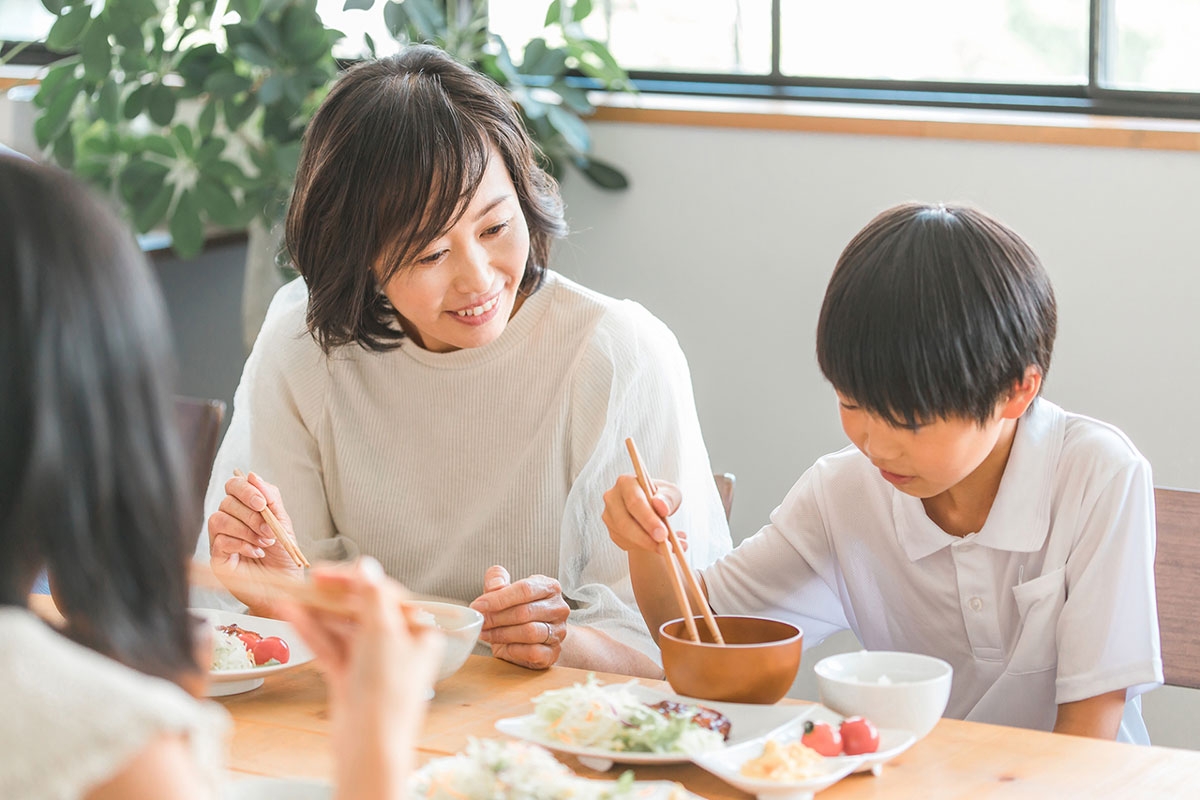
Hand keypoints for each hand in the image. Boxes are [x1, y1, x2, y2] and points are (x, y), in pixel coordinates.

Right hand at [207, 471, 303, 610]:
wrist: (285, 584)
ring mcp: (220, 538)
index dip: (246, 490)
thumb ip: (270, 497)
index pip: (234, 486)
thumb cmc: (283, 554)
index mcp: (245, 508)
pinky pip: (220, 541)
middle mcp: (230, 520)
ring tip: (265, 542)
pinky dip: (242, 545)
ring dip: (247, 530)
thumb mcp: (282, 522)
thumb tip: (252, 475)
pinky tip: (256, 552)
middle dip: (252, 516)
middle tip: (269, 530)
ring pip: (219, 519)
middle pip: (227, 502)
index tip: (262, 503)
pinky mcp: (217, 557)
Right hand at [278, 559, 442, 798]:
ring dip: (316, 613)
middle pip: (362, 610)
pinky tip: (291, 617)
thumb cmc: (387, 692)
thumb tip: (367, 566)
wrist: (370, 747)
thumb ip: (372, 596)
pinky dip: (313, 633)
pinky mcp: (351, 680)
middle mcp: (400, 646)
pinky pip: (331, 648)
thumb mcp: (382, 633)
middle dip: (332, 596)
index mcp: (419, 632)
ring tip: (288, 597)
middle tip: (305, 581)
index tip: (325, 573)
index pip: (385, 594)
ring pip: (342, 629)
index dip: (355, 580)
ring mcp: (373, 664)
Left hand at [469, 566, 568, 669]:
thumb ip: (497, 579)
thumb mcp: (506, 589)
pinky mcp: (553, 652)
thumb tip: (494, 586)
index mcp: (549, 587)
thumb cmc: (519, 609)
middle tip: (480, 622)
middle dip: (496, 617)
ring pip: (529, 632)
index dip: (499, 598)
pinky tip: (502, 647)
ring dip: (502, 634)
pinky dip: (513, 650)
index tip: (478, 605)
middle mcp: (558, 608)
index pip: (525, 589)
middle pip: (525, 612)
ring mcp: (559, 631)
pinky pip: (533, 652)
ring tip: (486, 634)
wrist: (537, 637)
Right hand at [602, 476, 688, 553]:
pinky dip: (644, 549)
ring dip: (648, 545)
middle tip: (666, 547)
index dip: (648, 519)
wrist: (654, 510)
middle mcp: (612, 497)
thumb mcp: (671, 493)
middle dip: (646, 537)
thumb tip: (661, 506)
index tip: (663, 534)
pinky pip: (626, 544)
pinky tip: (658, 546)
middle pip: (625, 522)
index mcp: (626, 482)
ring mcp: (609, 515)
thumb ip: (668, 498)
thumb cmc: (662, 498)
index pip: (634, 502)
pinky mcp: (612, 531)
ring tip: (669, 548)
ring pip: (625, 536)